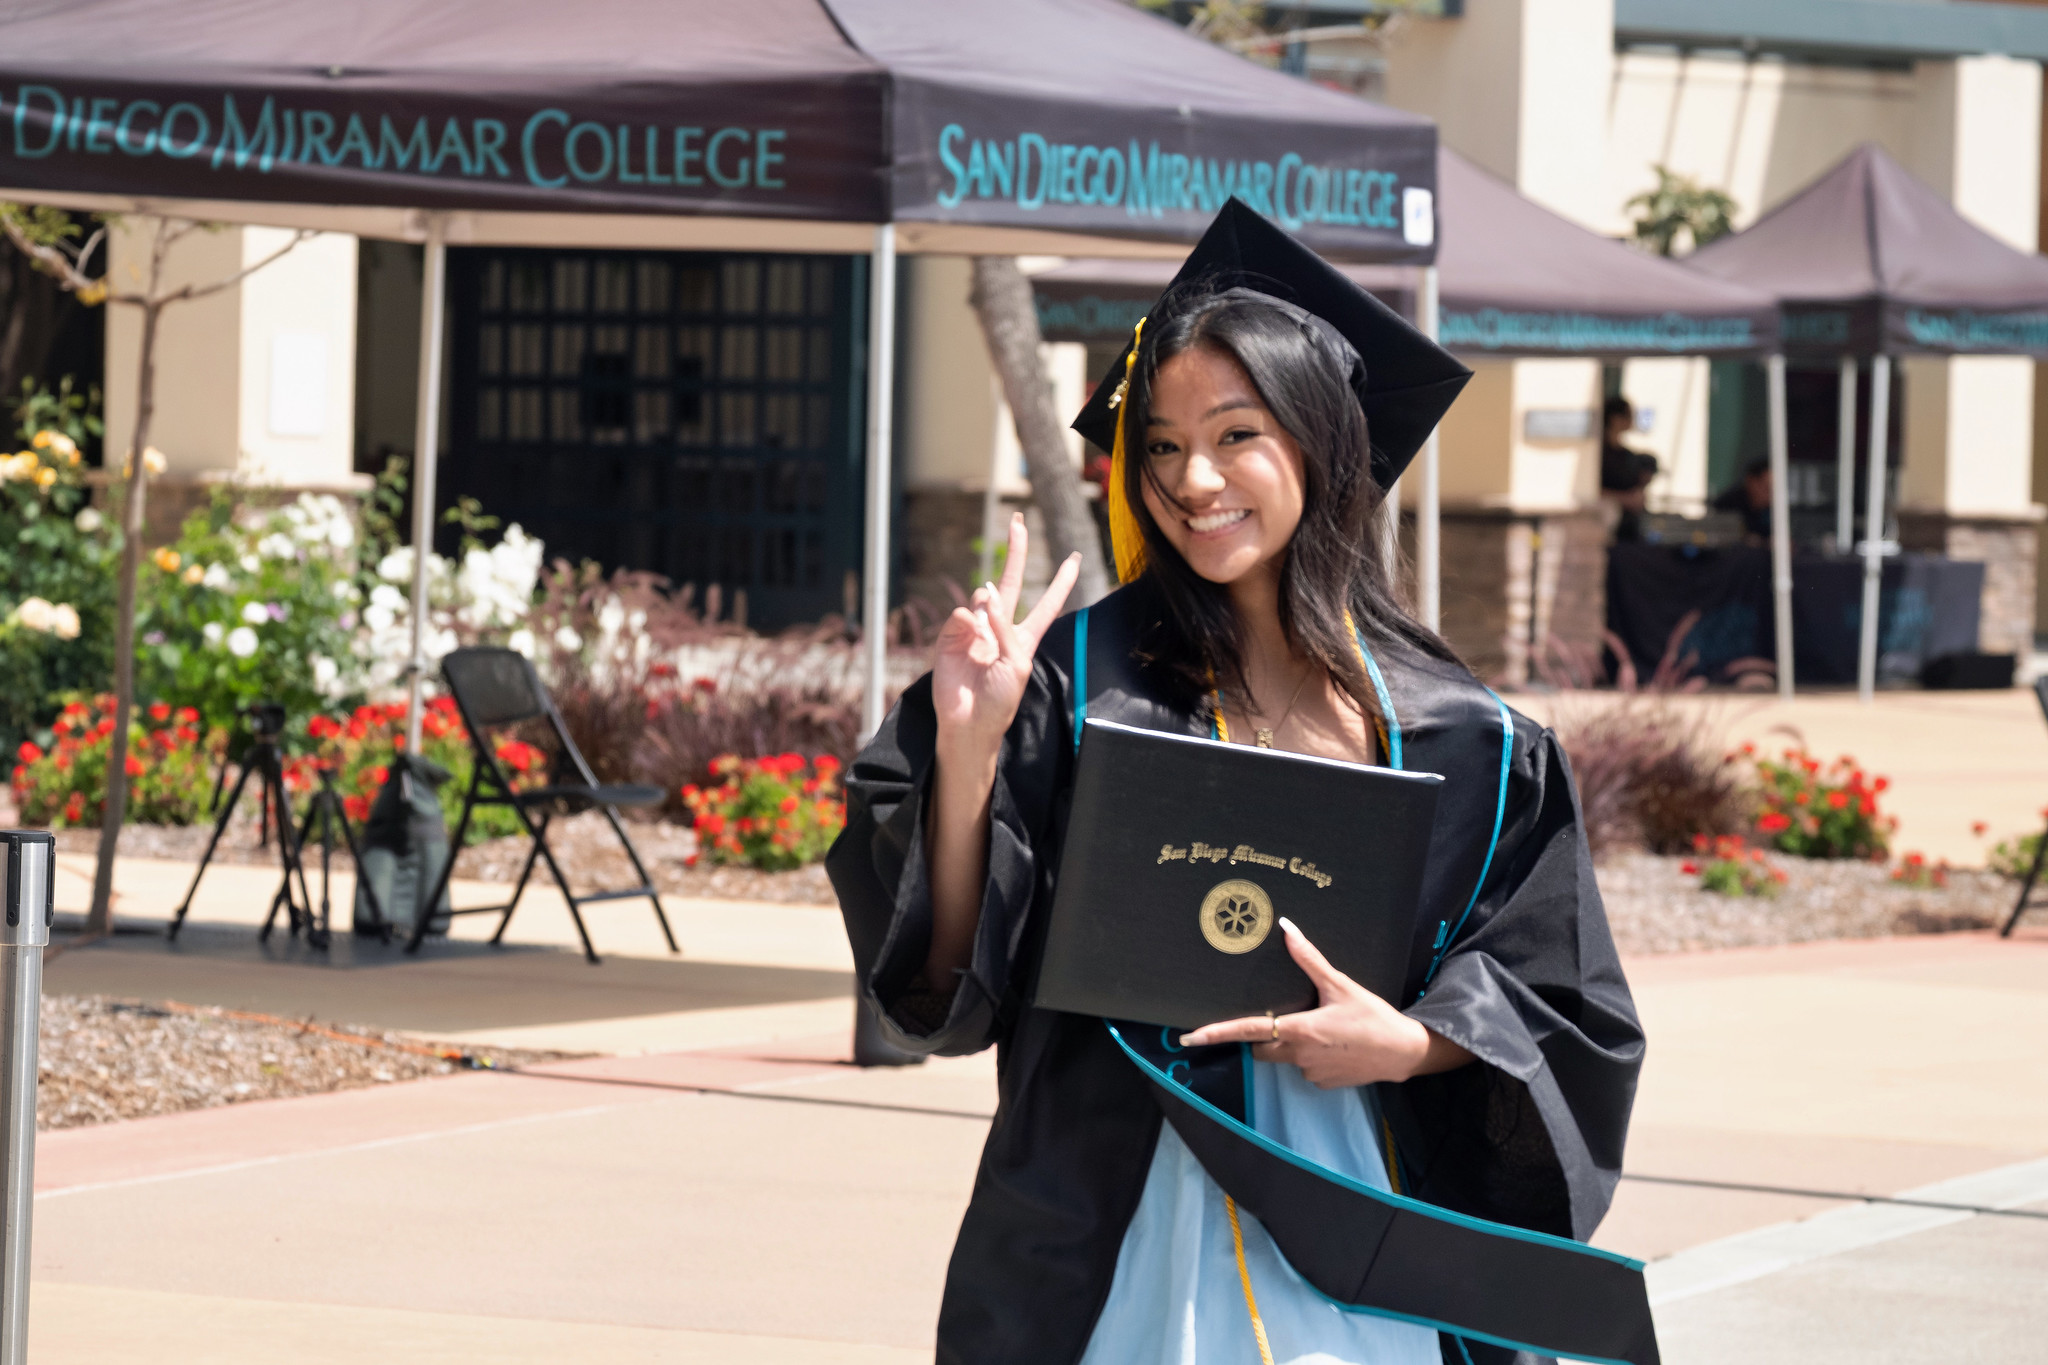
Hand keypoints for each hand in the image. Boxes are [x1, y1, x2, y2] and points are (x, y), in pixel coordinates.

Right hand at [931, 512, 1081, 756]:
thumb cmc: (1001, 700)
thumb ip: (1006, 628)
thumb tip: (986, 595)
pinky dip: (967, 620)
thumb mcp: (1019, 663)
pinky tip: (969, 634)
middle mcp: (1000, 628)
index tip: (1076, 557)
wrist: (970, 721)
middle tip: (1019, 521)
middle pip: (1010, 582)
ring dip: (987, 601)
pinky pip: (961, 615)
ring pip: (982, 596)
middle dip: (1016, 553)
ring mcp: (975, 630)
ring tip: (985, 628)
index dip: (1062, 582)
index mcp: (1024, 637)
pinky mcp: (952, 636)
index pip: (1047, 603)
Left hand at [1178, 919, 1471, 1087]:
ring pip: (1283, 1057)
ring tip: (1324, 1027)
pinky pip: (1304, 1068)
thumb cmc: (1373, 1016)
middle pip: (1262, 1047)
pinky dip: (1310, 1055)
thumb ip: (1310, 959)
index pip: (1247, 1031)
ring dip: (1290, 1043)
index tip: (1189, 1037)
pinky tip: (1334, 1043)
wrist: (1405, 1052)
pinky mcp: (1323, 1083)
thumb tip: (1288, 929)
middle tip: (1287, 1015)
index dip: (1216, 1033)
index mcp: (1299, 1030)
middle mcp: (1299, 1056)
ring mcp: (1310, 1073)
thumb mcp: (1341, 985)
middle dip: (1263, 1034)